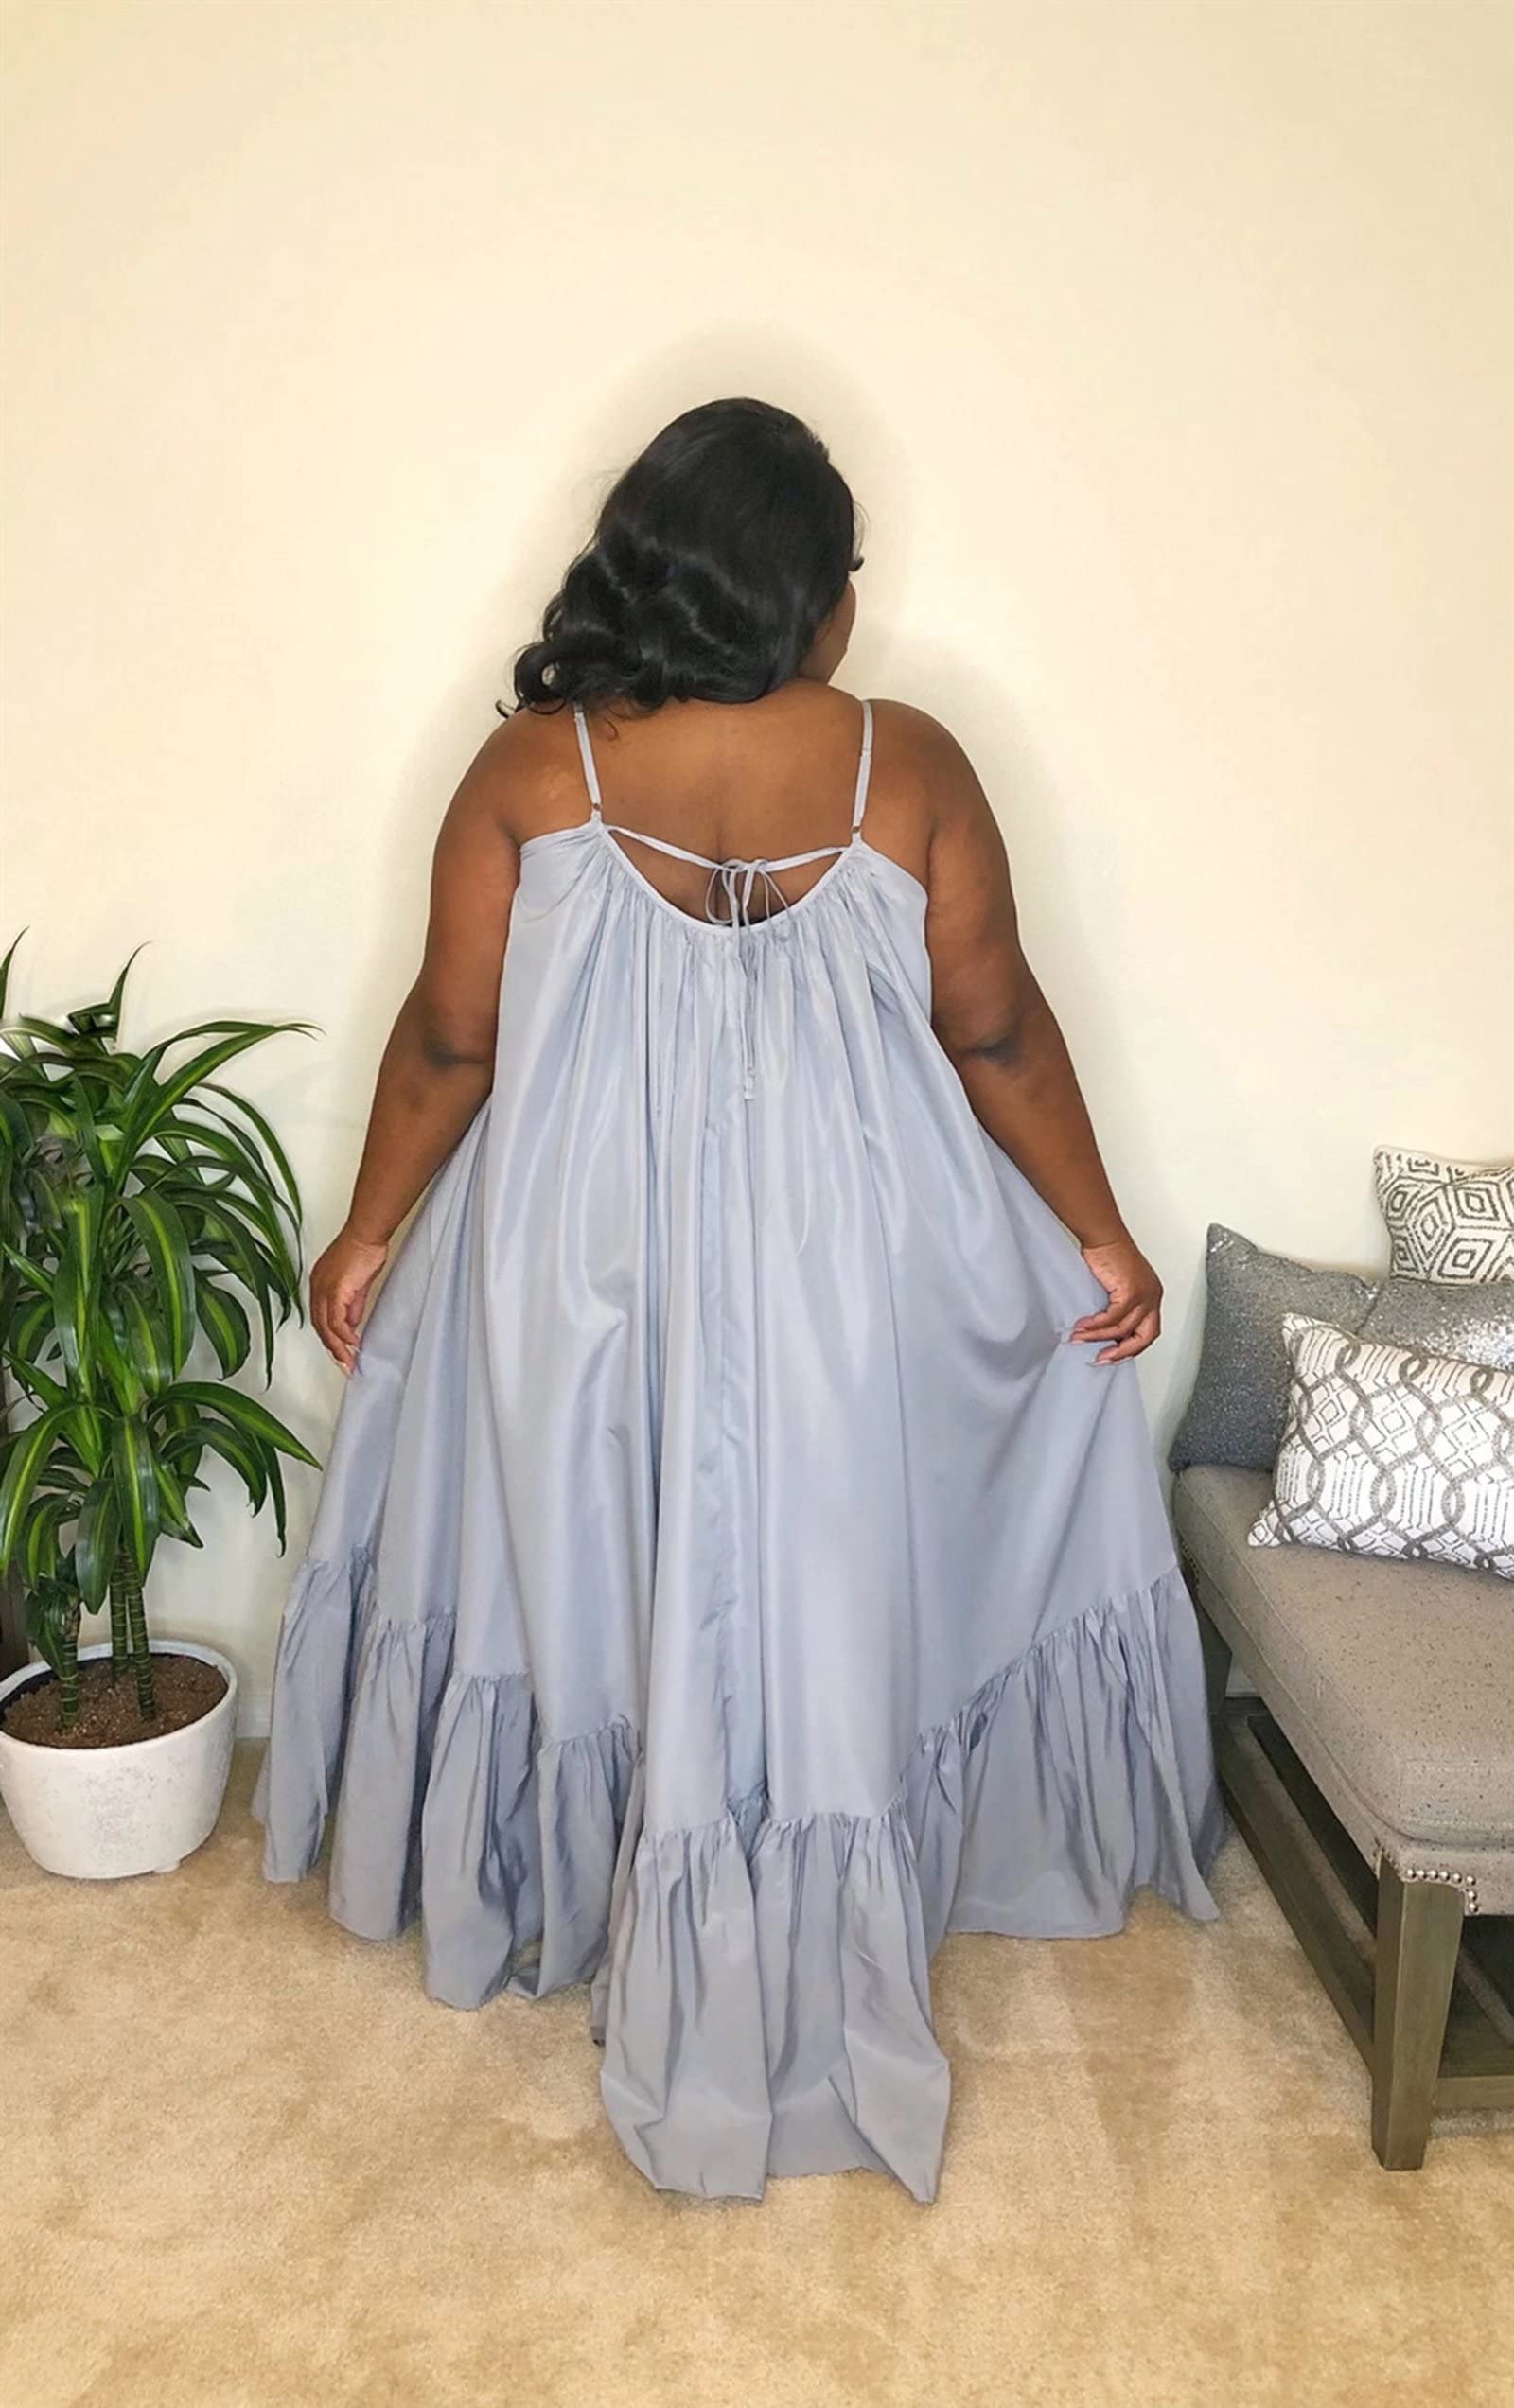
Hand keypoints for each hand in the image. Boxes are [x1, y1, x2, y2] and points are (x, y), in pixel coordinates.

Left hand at [310, 1226, 388, 1374]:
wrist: (366, 1234)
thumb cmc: (363, 1249)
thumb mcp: (358, 1284)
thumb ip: (353, 1306)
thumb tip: (352, 1323)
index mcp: (319, 1283)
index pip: (320, 1317)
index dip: (329, 1335)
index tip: (339, 1349)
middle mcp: (316, 1287)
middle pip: (319, 1325)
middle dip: (332, 1347)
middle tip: (344, 1362)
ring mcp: (323, 1289)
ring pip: (325, 1327)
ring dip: (338, 1346)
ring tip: (348, 1360)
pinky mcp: (334, 1290)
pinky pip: (336, 1321)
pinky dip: (344, 1335)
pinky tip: (353, 1344)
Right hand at [1068, 1235, 1162, 1363]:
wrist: (1103, 1235)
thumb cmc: (1107, 1253)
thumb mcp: (1116, 1286)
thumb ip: (1115, 1307)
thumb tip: (1103, 1330)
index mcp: (1152, 1295)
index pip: (1149, 1330)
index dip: (1133, 1347)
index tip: (1113, 1354)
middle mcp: (1153, 1296)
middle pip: (1146, 1337)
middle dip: (1123, 1352)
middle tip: (1103, 1359)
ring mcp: (1145, 1295)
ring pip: (1124, 1330)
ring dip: (1099, 1338)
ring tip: (1080, 1339)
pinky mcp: (1132, 1292)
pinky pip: (1113, 1319)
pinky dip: (1096, 1326)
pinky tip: (1083, 1327)